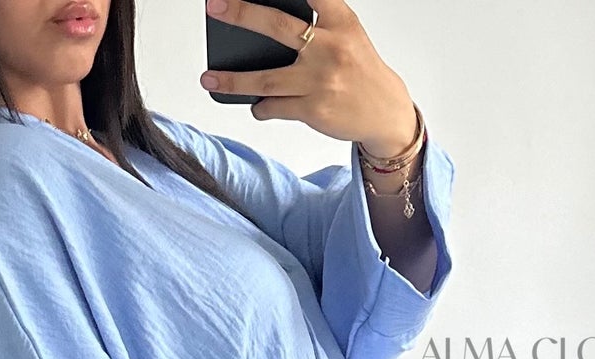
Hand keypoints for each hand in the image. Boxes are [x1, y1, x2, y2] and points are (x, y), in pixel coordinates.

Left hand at [201, 0, 417, 154]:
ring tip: (209, 78)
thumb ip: (317, 22)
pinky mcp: (314, 110)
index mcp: (341, 20)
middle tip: (215, 6)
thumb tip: (266, 25)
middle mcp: (330, 47)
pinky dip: (261, 107)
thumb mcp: (347, 34)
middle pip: (277, 26)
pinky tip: (257, 105)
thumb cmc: (359, 69)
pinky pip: (275, 107)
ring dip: (233, 80)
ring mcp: (320, 80)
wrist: (385, 111)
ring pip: (266, 79)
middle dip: (242, 14)